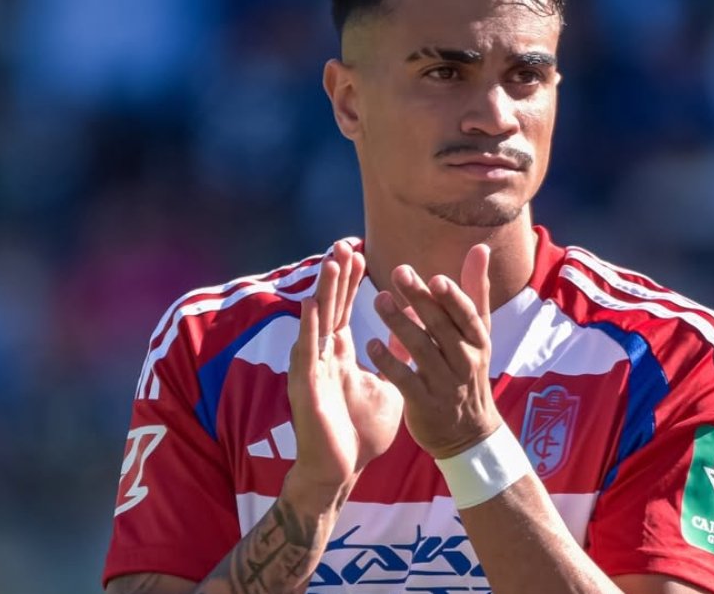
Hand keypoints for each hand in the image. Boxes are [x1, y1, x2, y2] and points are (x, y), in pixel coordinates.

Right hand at [287, 240, 403, 498]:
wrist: (341, 471)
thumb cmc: (360, 432)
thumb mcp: (386, 387)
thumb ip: (392, 359)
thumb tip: (407, 335)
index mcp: (340, 354)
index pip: (344, 309)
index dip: (349, 281)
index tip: (357, 251)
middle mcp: (323, 355)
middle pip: (329, 307)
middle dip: (335, 276)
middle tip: (341, 243)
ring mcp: (312, 369)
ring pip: (316, 323)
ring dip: (323, 292)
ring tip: (330, 263)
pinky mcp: (305, 387)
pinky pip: (307, 353)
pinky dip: (309, 328)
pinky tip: (311, 306)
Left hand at [366, 244, 502, 458]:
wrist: (468, 433)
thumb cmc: (468, 371)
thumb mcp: (477, 333)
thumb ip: (475, 290)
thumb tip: (480, 248)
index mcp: (477, 340)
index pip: (466, 314)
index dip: (452, 297)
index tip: (434, 278)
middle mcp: (464, 360)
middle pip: (440, 326)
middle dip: (420, 299)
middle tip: (398, 273)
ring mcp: (444, 383)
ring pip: (420, 349)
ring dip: (399, 323)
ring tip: (378, 299)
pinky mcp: (424, 404)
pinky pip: (405, 379)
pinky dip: (389, 361)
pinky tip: (371, 343)